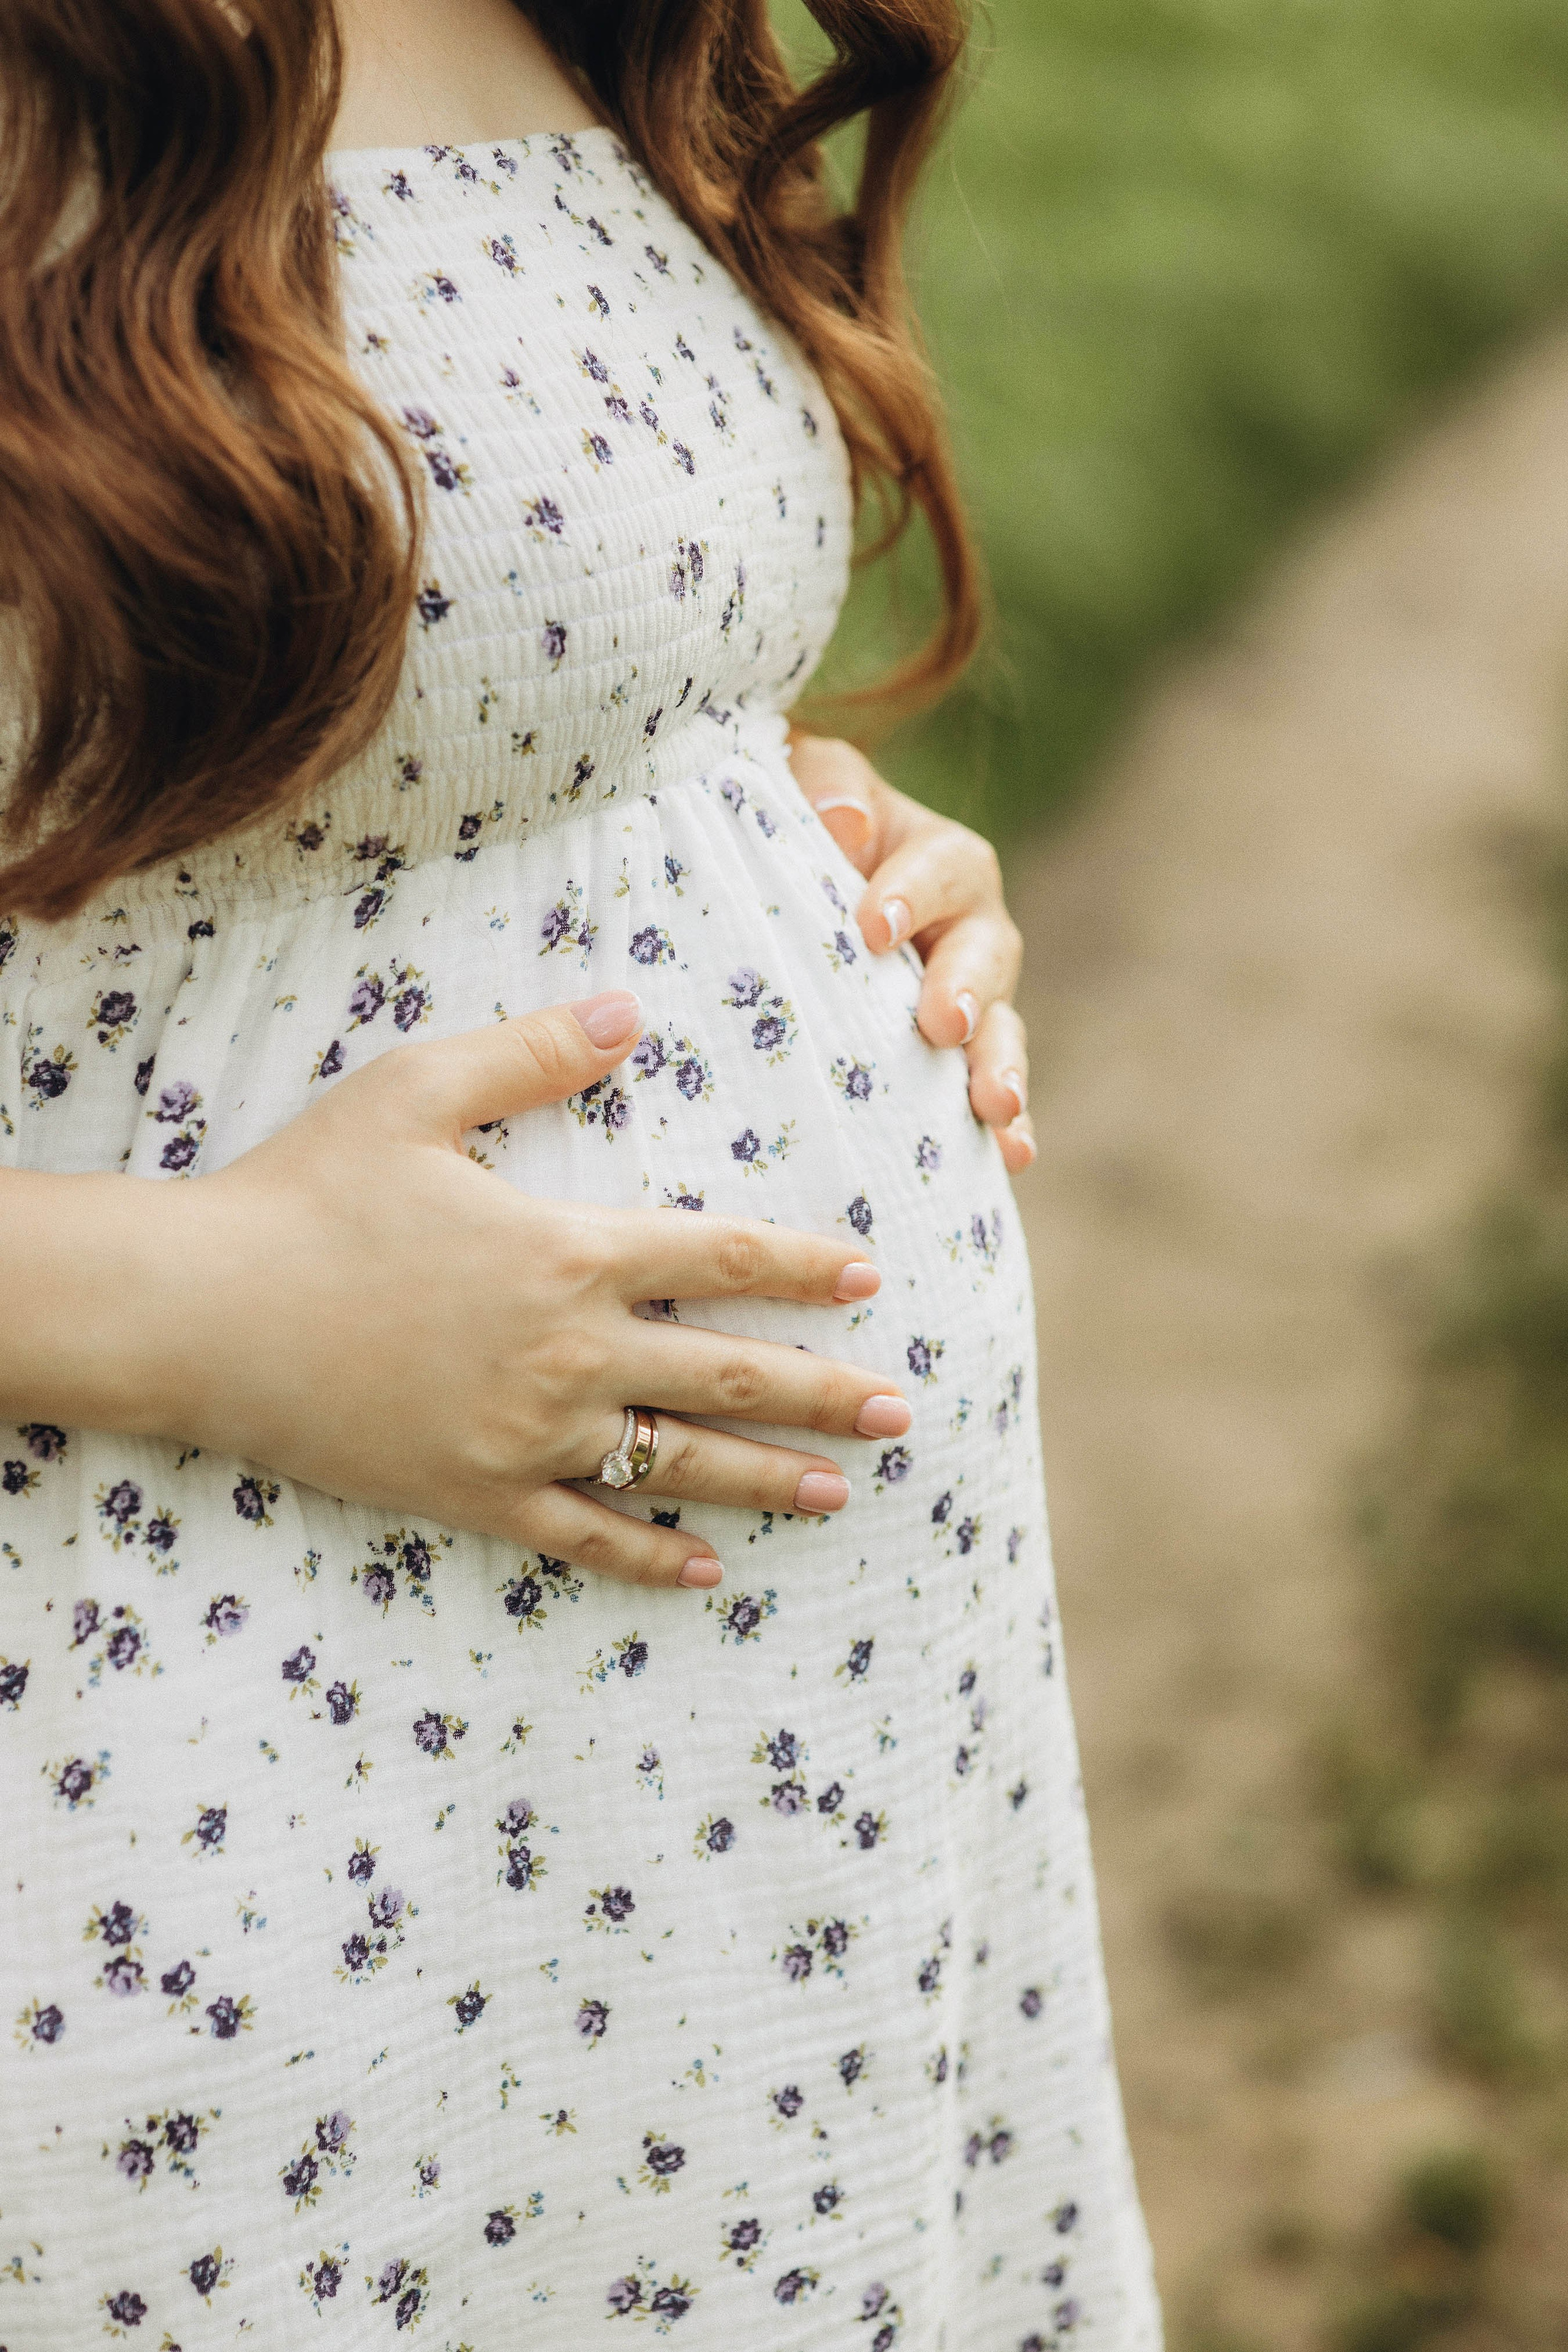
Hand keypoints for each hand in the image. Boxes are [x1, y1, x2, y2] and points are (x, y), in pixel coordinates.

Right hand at [105, 991, 906, 1589]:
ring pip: (676, 1467)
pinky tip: (705, 1573)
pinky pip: (582, 1538)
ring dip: (768, 1481)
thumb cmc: (307, 1191)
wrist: (200, 1311)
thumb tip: (631, 1007)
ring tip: (842, 1493)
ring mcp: (524, 1437)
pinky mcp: (472, 1495)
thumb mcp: (415, 1090)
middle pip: (728, 1378)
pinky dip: (649, 1558)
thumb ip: (534, 1050)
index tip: (871, 1278)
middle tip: (902, 1412)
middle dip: (825, 1396)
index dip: (804, 1269)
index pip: (721, 1260)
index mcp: (567, 1253)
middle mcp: (567, 1355)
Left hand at [789, 730, 1033, 1172]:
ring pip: (1000, 1030)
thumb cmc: (797, 822)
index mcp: (938, 858)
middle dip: (968, 989)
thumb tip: (847, 825)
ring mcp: (972, 999)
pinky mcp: (958, 1060)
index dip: (910, 895)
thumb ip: (825, 786)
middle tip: (943, 1024)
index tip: (869, 928)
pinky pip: (992, 1093)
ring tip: (995, 1107)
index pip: (939, 868)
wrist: (791, 876)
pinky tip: (1012, 1157)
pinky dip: (1008, 1124)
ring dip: (1000, 1067)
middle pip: (988, 953)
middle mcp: (970, 928)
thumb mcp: (801, 781)